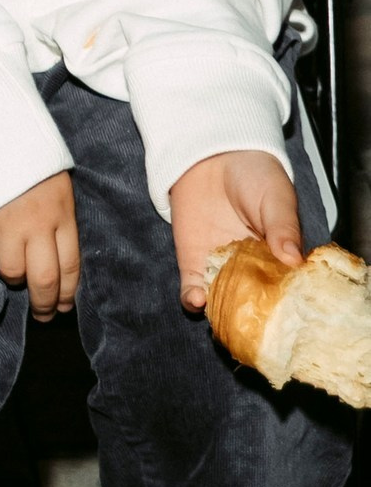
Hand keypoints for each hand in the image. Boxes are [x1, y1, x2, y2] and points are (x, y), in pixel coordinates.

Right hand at [0, 172, 79, 320]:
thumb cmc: (28, 155)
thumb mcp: (54, 183)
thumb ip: (56, 218)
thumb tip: (54, 257)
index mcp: (62, 211)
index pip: (70, 266)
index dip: (68, 293)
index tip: (64, 307)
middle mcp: (38, 222)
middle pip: (45, 279)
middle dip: (44, 304)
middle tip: (43, 315)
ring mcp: (8, 221)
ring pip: (12, 271)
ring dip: (13, 276)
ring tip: (13, 272)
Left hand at [169, 149, 300, 312]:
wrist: (212, 154)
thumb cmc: (254, 175)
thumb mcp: (276, 197)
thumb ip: (283, 227)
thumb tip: (294, 260)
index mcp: (278, 259)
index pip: (285, 291)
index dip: (287, 307)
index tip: (289, 321)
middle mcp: (251, 270)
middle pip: (254, 304)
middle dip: (255, 320)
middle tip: (256, 332)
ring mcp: (221, 268)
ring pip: (224, 303)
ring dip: (223, 315)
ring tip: (226, 320)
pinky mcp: (193, 261)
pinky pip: (193, 287)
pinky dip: (192, 298)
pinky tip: (196, 299)